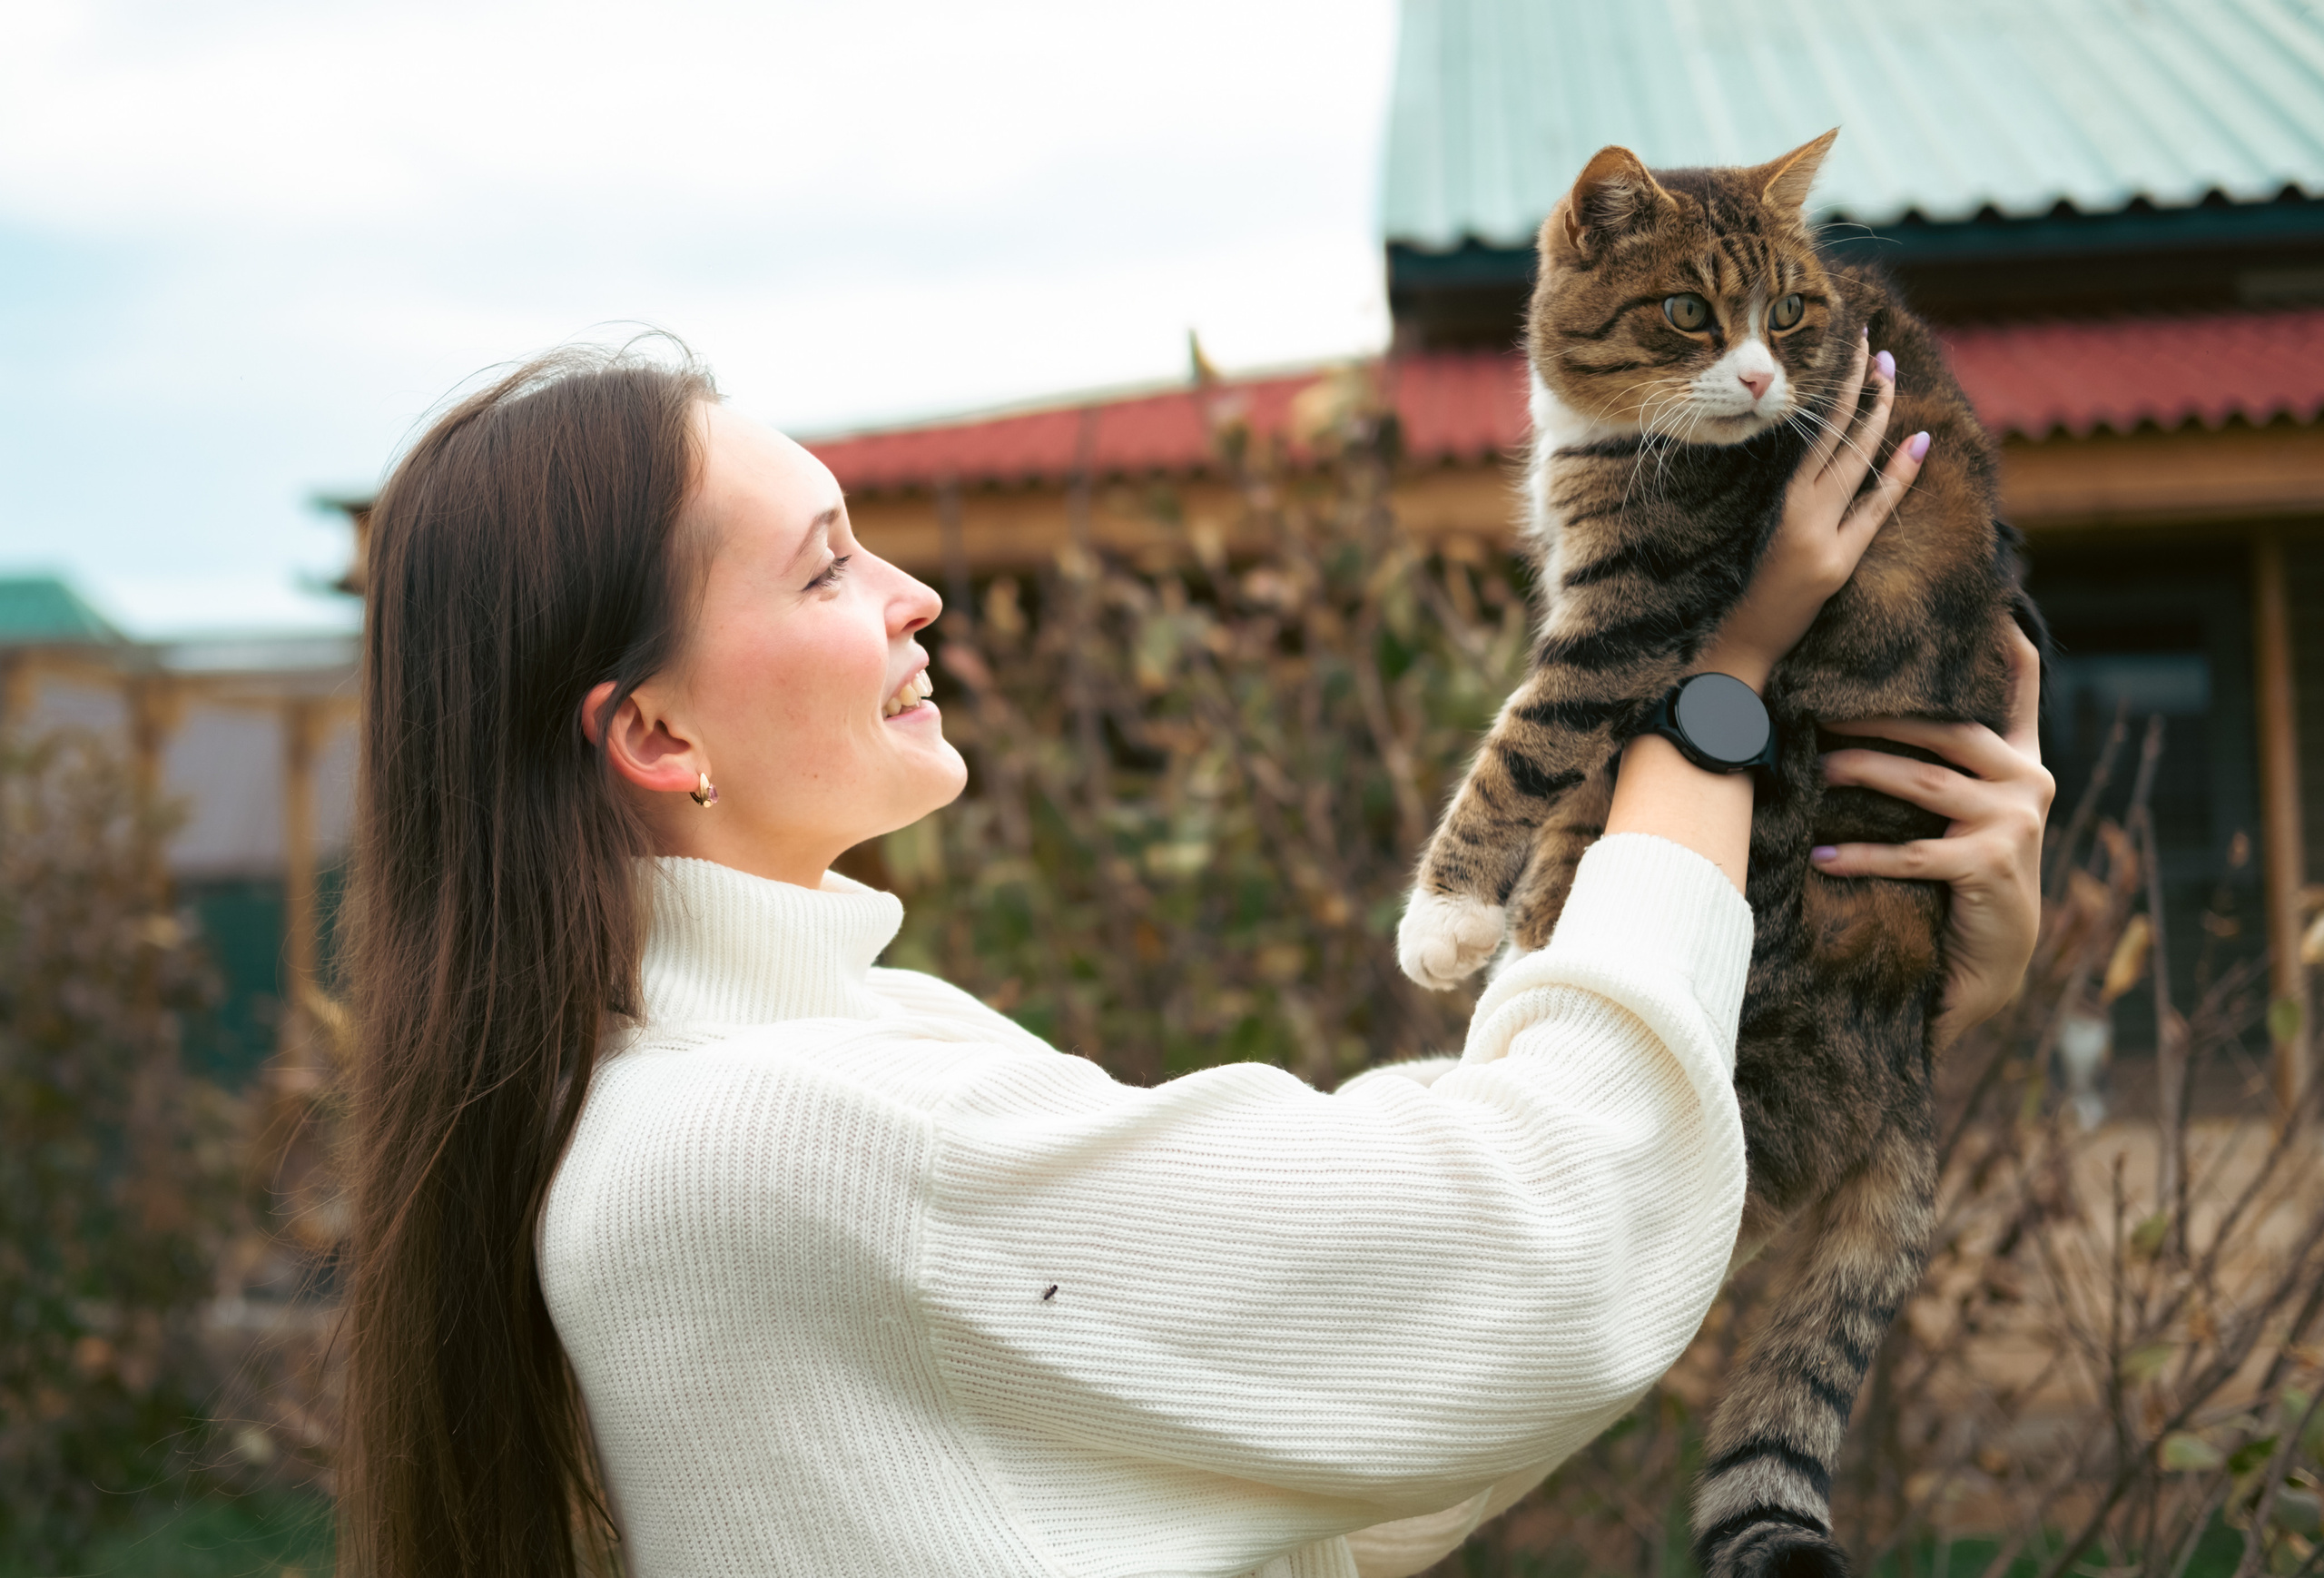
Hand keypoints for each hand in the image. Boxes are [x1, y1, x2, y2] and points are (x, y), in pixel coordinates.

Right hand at [1697, 331, 1927, 688]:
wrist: (1745, 639)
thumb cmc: (1757, 587)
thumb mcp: (1776, 532)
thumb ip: (1806, 499)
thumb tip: (1836, 462)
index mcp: (1784, 500)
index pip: (1817, 432)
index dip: (1838, 392)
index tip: (1854, 354)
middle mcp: (1800, 509)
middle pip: (1836, 437)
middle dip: (1861, 390)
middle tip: (1879, 349)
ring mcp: (1818, 534)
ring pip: (1853, 463)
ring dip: (1878, 418)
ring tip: (1894, 379)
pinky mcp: (1835, 561)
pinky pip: (1873, 510)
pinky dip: (1898, 477)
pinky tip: (1918, 443)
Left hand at [1812, 626, 2054, 1050]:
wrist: (1990, 965)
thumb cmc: (1961, 882)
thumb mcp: (1964, 815)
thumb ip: (1945, 764)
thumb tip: (1873, 713)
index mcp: (2022, 762)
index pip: (2023, 687)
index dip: (2008, 643)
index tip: (1986, 600)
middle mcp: (2029, 783)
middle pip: (1947, 730)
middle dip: (1880, 716)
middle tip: (1819, 705)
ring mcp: (2013, 824)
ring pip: (1921, 783)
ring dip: (1858, 772)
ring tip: (1811, 767)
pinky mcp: (1989, 866)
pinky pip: (1909, 852)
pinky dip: (1858, 854)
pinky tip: (1819, 856)